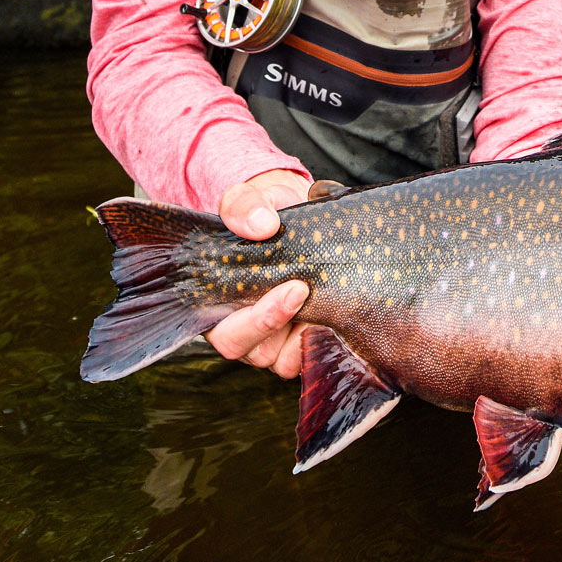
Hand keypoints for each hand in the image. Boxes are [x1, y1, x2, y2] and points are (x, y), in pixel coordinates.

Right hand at [205, 170, 336, 377]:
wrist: (297, 217)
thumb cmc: (265, 214)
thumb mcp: (249, 200)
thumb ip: (244, 207)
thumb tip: (262, 225)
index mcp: (219, 306)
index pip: (226, 334)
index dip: (257, 322)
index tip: (294, 289)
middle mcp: (244, 331)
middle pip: (256, 353)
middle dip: (282, 326)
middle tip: (307, 289)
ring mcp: (276, 341)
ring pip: (288, 360)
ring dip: (309, 335)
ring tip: (332, 301)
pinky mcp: (304, 340)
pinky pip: (314, 355)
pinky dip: (328, 339)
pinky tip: (343, 312)